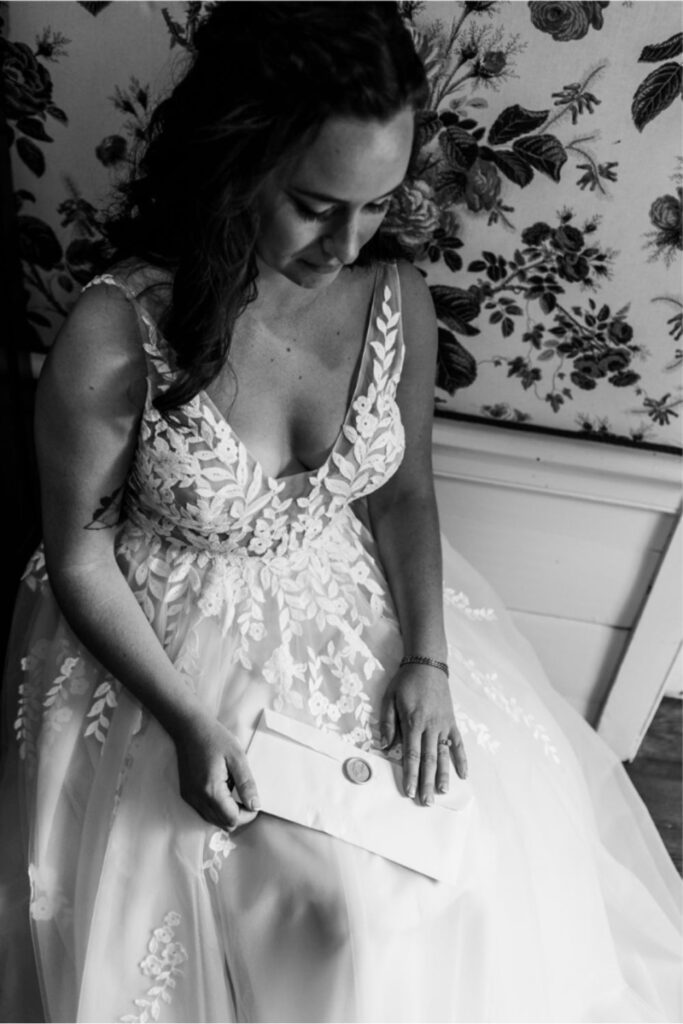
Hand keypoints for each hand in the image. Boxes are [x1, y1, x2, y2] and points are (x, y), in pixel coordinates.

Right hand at [172, 712, 260, 830]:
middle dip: (238, 815)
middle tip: (246, 796)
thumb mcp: (237, 757)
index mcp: (211, 790)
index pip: (232, 819)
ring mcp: (190, 797)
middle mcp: (197, 798)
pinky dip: (216, 808)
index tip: (255, 802)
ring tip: (234, 791)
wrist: (190, 728)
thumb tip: (255, 805)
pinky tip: (222, 790)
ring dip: (227, 813)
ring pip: (212, 820)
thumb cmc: (215, 738)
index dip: (248, 815)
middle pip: (223, 823)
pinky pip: (204, 811)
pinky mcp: (187, 794)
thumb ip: (247, 784)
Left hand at [380, 663, 466, 805]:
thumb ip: (388, 723)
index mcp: (413, 722)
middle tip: (425, 802)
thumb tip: (383, 746)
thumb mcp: (389, 698)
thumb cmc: (405, 682)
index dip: (411, 774)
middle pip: (429, 760)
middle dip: (427, 782)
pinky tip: (463, 774)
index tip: (409, 791)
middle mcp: (430, 726)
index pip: (412, 754)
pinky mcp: (452, 721)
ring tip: (442, 793)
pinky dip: (461, 758)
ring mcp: (443, 725)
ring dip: (443, 775)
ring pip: (444, 754)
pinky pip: (458, 742)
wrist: (427, 665)